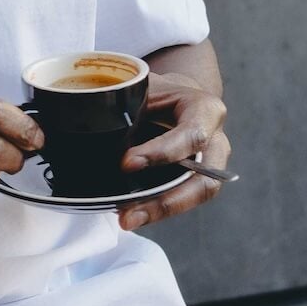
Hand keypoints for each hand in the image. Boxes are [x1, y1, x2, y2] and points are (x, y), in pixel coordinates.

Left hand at [115, 72, 229, 230]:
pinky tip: (132, 214)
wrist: (173, 97)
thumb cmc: (156, 91)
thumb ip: (126, 103)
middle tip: (128, 214)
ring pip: (195, 196)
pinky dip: (157, 208)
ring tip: (127, 219)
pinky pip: (182, 199)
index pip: (191, 135)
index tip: (127, 163)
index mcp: (205, 109)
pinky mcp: (197, 181)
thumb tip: (90, 126)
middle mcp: (215, 141)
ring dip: (160, 211)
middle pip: (203, 180)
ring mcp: (210, 164)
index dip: (161, 152)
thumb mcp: (143, 86)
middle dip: (166, 201)